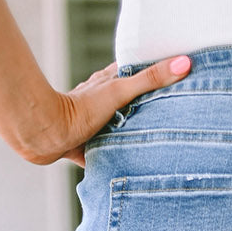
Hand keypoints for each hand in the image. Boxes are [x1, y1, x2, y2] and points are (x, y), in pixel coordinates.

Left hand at [20, 54, 192, 166]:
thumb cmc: (79, 109)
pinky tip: (131, 168)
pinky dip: (119, 159)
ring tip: (158, 145)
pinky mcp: (86, 148)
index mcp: (108, 84)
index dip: (154, 75)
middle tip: (173, 116)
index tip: (176, 78)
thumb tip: (185, 62)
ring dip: (133, 135)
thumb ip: (151, 79)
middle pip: (129, 104)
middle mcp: (100, 103)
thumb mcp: (120, 91)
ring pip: (119, 129)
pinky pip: (108, 155)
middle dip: (147, 109)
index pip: (135, 74)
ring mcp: (93, 126)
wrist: (46, 134)